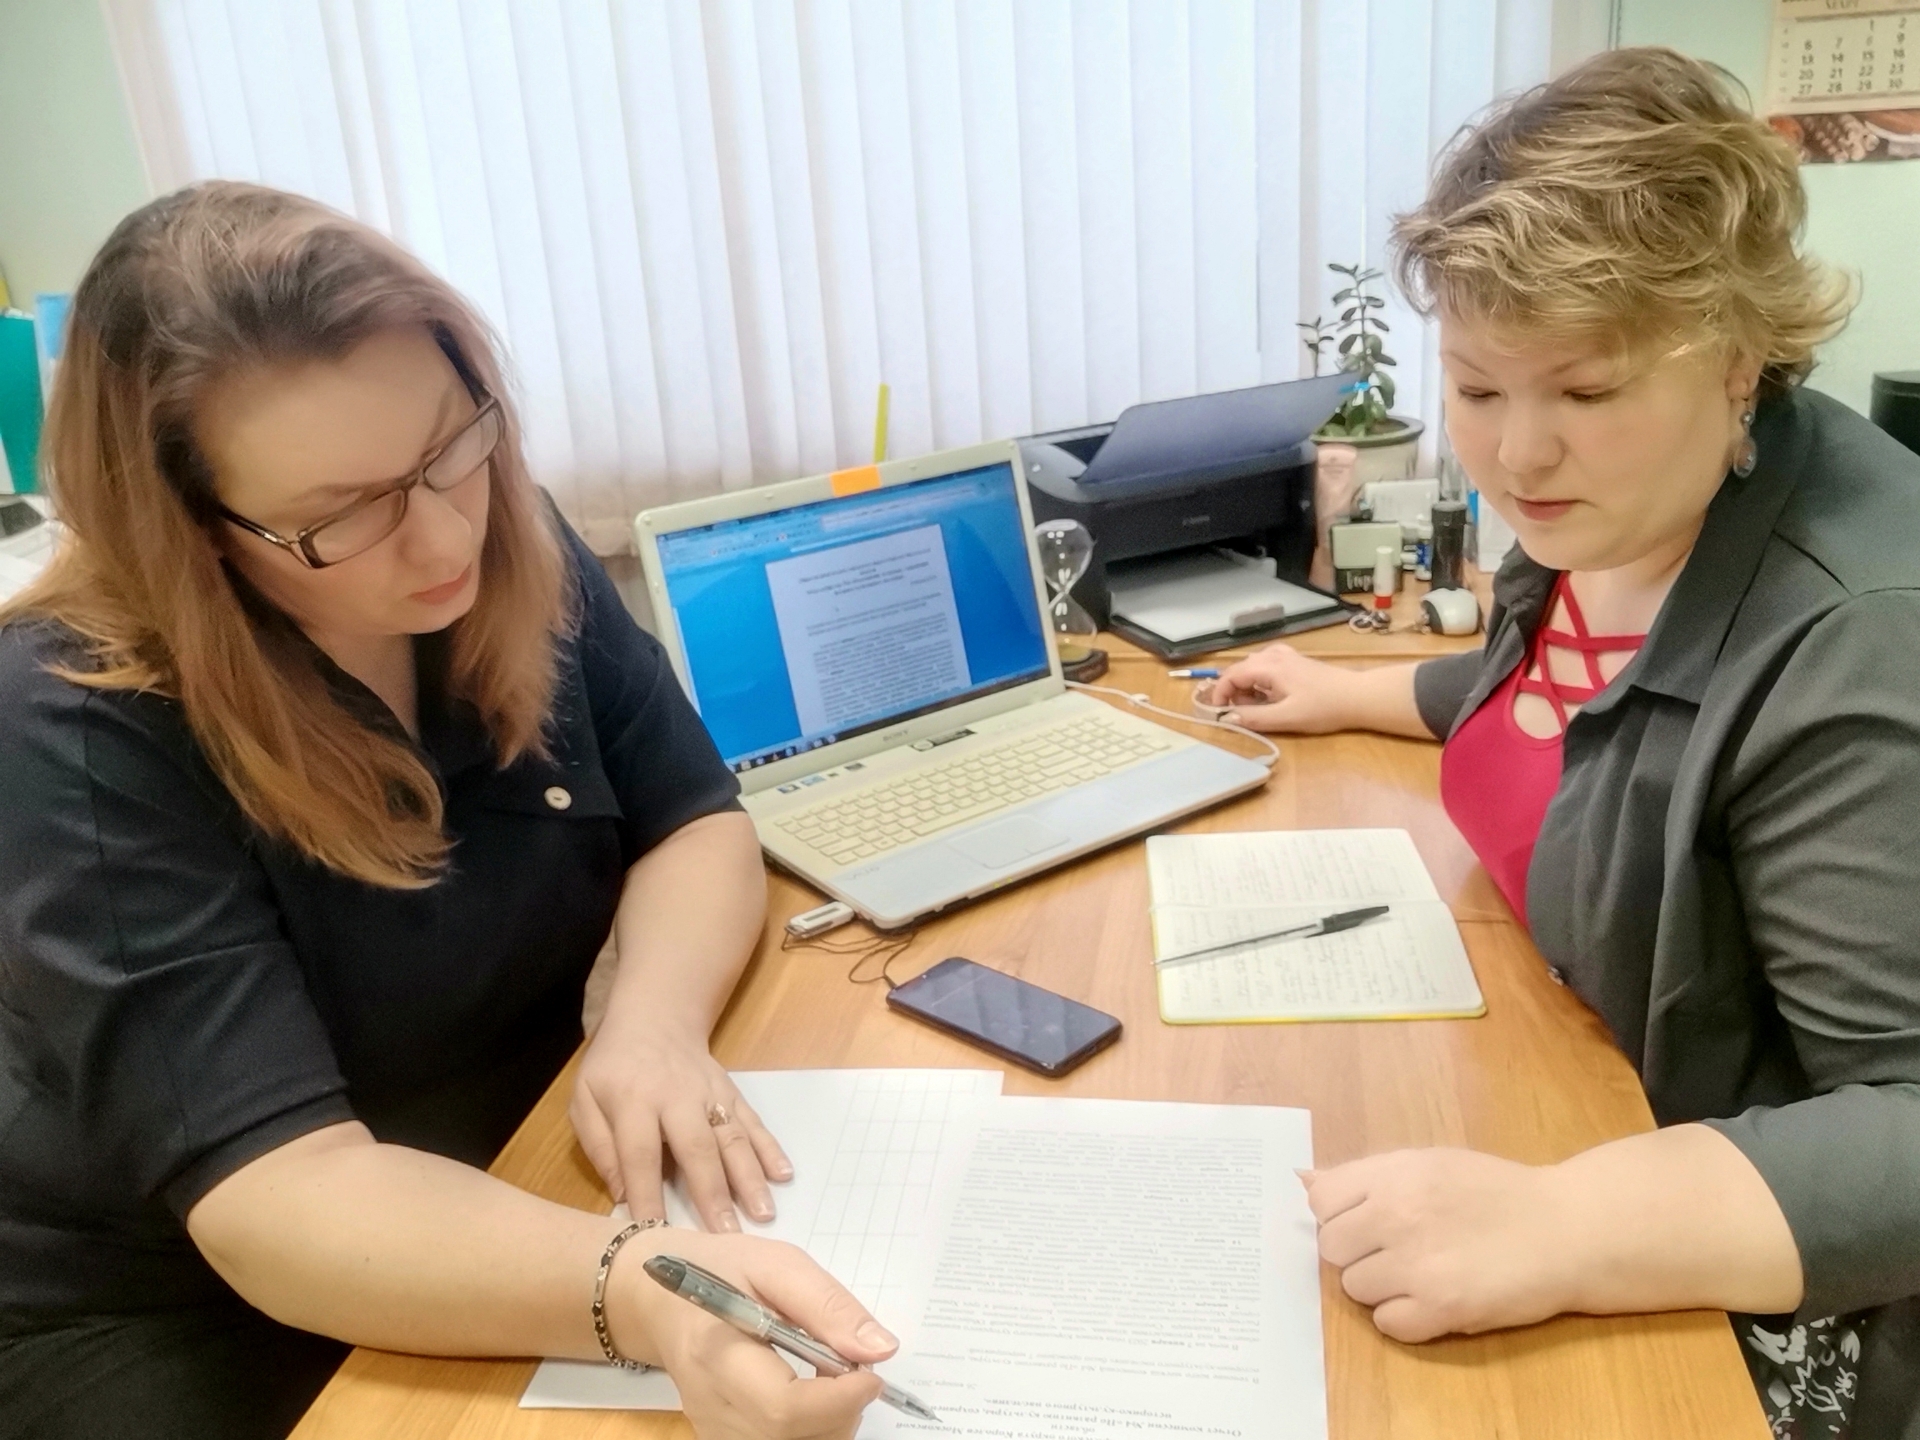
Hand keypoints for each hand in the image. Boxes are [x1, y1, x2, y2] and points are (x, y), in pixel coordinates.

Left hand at [571, 1016, 791, 1231]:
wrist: (654, 1018)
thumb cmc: (613, 1067)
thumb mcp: (584, 1099)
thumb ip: (599, 1146)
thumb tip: (621, 1194)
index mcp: (633, 1099)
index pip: (639, 1153)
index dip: (647, 1194)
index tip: (656, 1233)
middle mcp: (676, 1097)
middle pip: (696, 1148)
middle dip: (713, 1193)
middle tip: (727, 1235)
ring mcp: (709, 1093)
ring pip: (732, 1137)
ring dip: (750, 1176)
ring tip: (763, 1213)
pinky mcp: (731, 1092)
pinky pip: (752, 1122)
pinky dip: (770, 1148)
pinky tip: (783, 1174)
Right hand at [624, 1230, 895, 1439]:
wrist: (658, 1296)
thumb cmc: (718, 1269)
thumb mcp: (775, 1264)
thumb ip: (826, 1305)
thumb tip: (880, 1349)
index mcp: (717, 1354)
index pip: (784, 1408)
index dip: (839, 1399)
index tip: (870, 1372)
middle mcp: (710, 1406)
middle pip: (790, 1439)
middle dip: (841, 1412)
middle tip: (854, 1370)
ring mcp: (712, 1429)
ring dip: (829, 1423)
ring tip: (831, 1378)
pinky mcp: (720, 1438)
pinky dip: (809, 1428)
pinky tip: (811, 1394)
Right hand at [1202, 643, 1356, 733]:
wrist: (1358, 697)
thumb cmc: (1324, 708)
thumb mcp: (1287, 718)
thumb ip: (1254, 718)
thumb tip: (1227, 718)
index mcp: (1269, 666)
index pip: (1231, 675)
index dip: (1219, 694)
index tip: (1218, 714)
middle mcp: (1274, 655)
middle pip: (1239, 669)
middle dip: (1235, 693)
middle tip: (1246, 714)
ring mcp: (1285, 656)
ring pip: (1252, 668)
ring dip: (1248, 688)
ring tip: (1261, 708)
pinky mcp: (1295, 661)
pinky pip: (1266, 667)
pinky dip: (1260, 682)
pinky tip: (1273, 696)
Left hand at [1302, 1148, 1575, 1342]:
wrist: (1566, 1229)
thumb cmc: (1496, 1193)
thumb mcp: (1428, 1163)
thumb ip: (1365, 1175)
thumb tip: (1303, 1180)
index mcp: (1395, 1173)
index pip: (1322, 1202)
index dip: (1340, 1216)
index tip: (1365, 1222)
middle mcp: (1398, 1214)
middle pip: (1332, 1248)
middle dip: (1357, 1253)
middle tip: (1395, 1250)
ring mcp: (1417, 1264)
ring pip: (1355, 1288)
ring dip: (1381, 1286)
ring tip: (1421, 1273)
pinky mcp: (1441, 1309)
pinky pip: (1387, 1323)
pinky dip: (1405, 1318)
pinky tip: (1433, 1300)